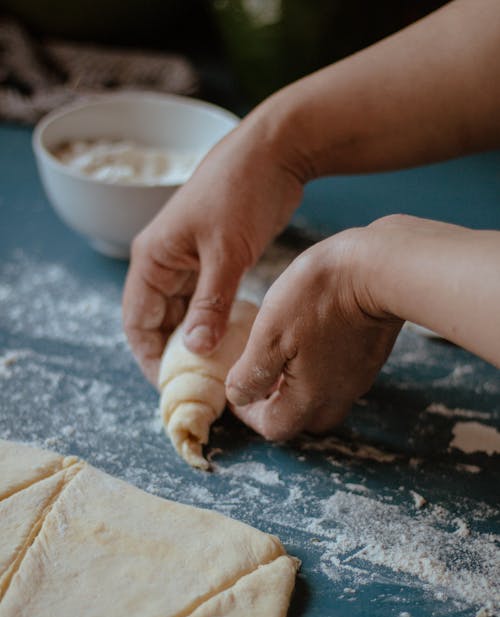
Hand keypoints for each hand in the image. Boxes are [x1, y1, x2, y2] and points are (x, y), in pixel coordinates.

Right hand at [122, 109, 303, 385]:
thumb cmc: (243, 192)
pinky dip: (210, 323)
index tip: (174, 387)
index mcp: (152, 259)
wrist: (274, 151)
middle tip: (199, 387)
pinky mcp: (211, 260)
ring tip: (214, 373)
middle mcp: (162, 262)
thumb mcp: (226, 253)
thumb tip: (195, 350)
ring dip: (193, 341)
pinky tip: (228, 344)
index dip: (150, 358)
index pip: (137, 322)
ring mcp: (187, 261)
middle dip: (173, 355)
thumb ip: (210, 303)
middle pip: (156, 322)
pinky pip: (202, 302)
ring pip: (180, 314)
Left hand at [225, 226, 402, 440]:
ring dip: (302, 389)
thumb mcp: (269, 334)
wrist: (378, 267)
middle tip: (263, 382)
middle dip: (281, 408)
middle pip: (306, 420)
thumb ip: (251, 373)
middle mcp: (340, 393)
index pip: (276, 427)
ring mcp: (361, 374)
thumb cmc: (318, 297)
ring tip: (285, 359)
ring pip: (327, 398)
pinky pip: (343, 374)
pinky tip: (313, 339)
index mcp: (311, 396)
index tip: (239, 392)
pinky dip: (322, 369)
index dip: (250, 416)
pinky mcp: (373, 352)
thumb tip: (239, 397)